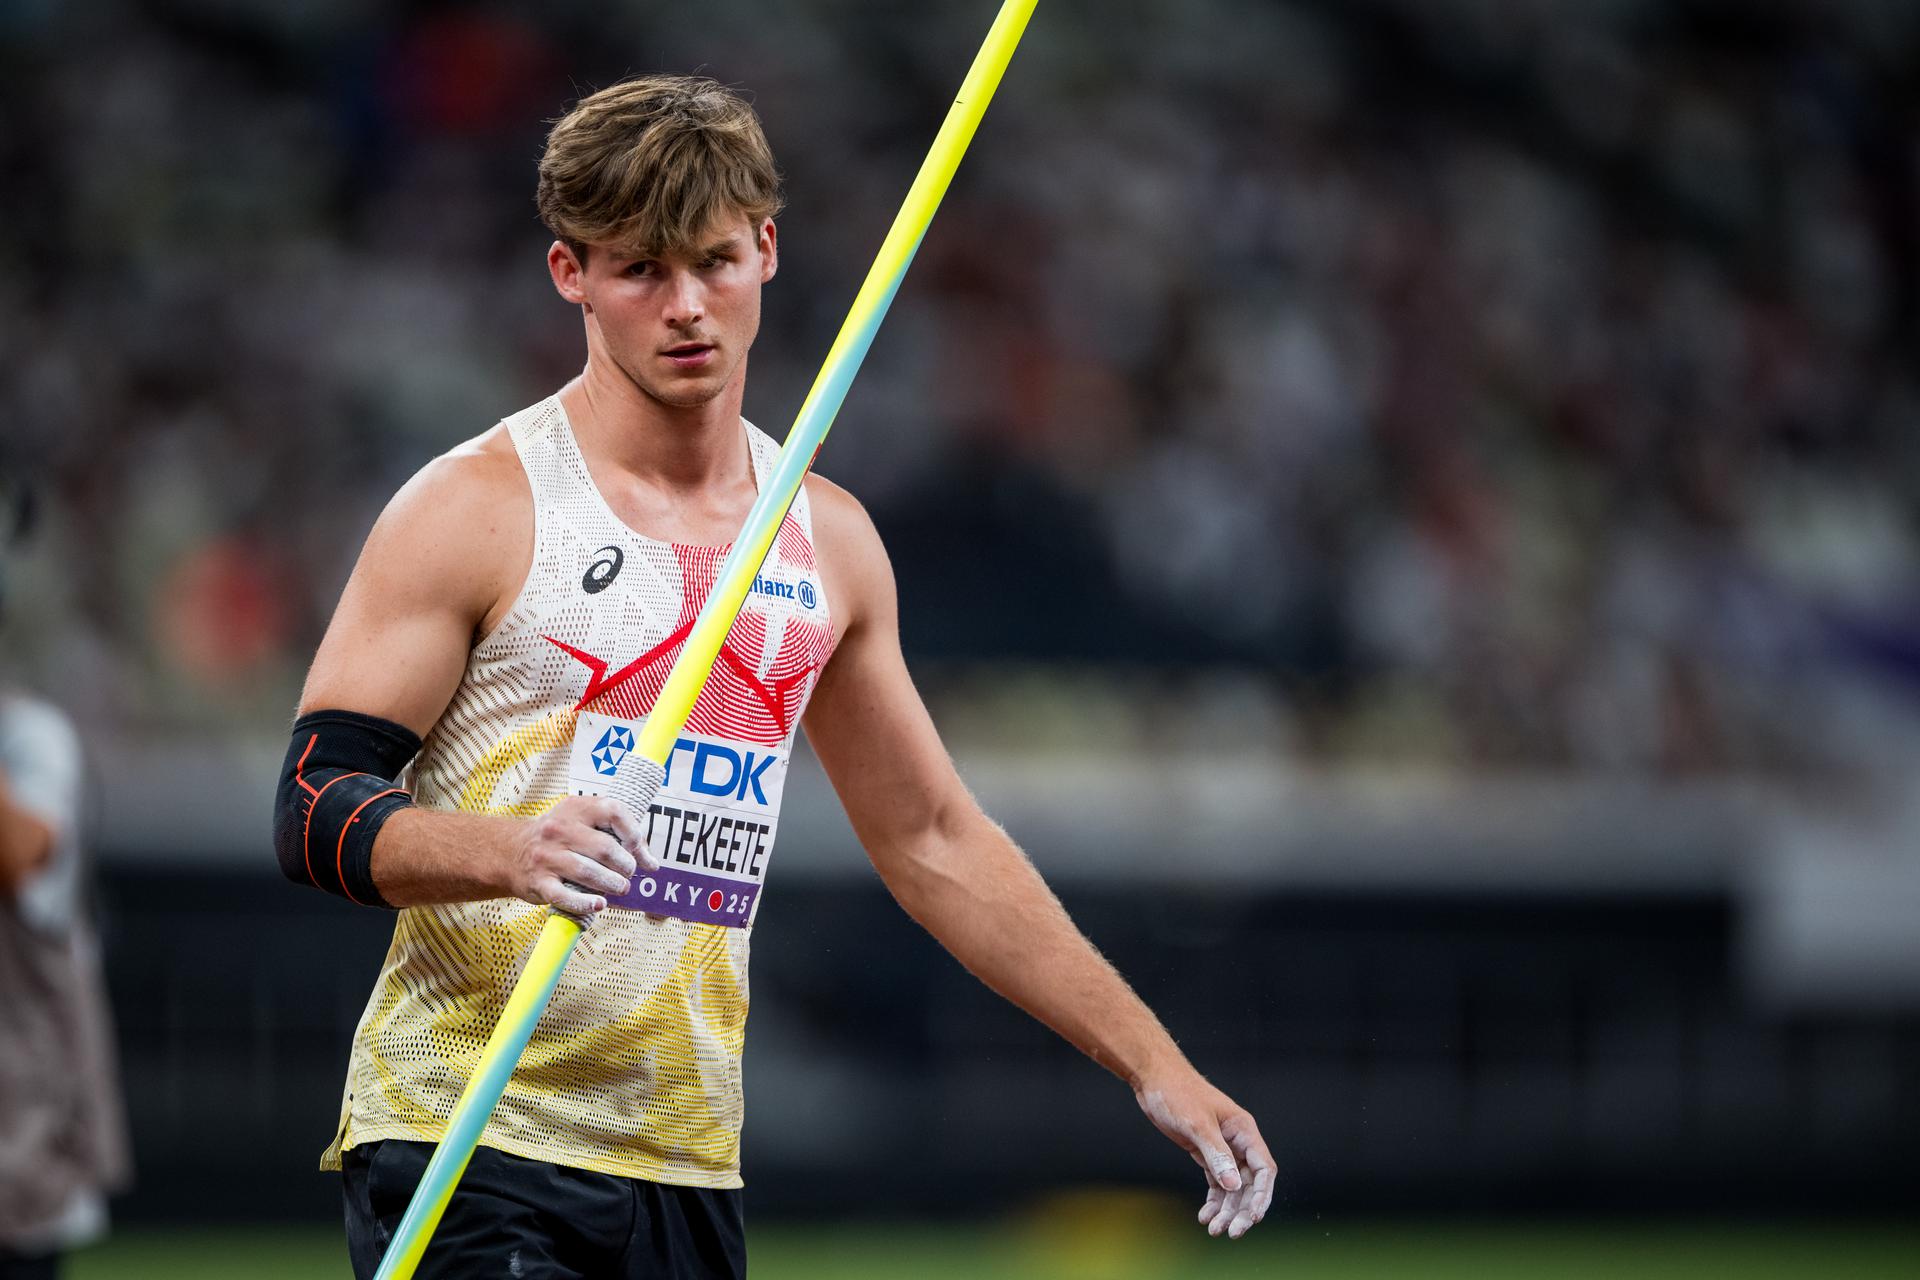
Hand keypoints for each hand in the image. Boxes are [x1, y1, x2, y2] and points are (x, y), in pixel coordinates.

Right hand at [504, 796, 656, 916]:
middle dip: (625, 866)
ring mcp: (547, 856)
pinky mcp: (539, 882)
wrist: (510, 852)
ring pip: (589, 873)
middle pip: (605, 849)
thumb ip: (617, 837)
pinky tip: (599, 904)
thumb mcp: (583, 824)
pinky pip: (566, 896)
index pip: (614, 811)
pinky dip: (586, 903)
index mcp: (575, 808)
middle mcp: (559, 829)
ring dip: (611, 885)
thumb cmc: (558, 839)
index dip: (633, 832)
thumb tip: (652, 863)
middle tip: (628, 874)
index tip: (636, 849)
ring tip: (619, 888)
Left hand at [1136, 1070, 1273, 1238]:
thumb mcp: (1197, 1124)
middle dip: (1241, 1209)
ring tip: (1213, 1230)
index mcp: (1244, 1130)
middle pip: (1248, 1183)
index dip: (1262, 1196)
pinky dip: (1213, 1200)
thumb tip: (1234, 1186)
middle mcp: (1238, 1142)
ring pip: (1231, 1186)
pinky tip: (1205, 1216)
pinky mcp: (1205, 1152)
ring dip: (1226, 1209)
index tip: (1253, 1218)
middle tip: (1231, 1233)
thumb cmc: (1177, 1093)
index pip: (1264, 1169)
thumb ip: (1216, 1154)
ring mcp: (1222, 1148)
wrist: (1154, 1079)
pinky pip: (1216, 1181)